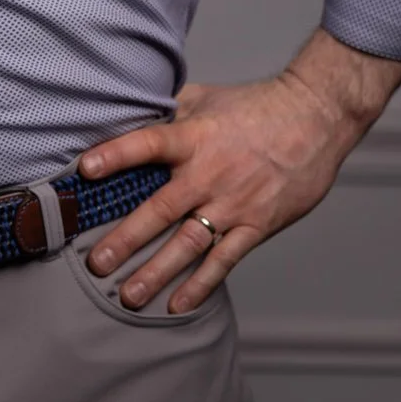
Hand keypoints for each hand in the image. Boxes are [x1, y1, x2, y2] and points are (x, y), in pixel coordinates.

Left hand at [78, 30, 400, 312]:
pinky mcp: (256, 225)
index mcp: (194, 137)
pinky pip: (224, 260)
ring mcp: (233, 204)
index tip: (85, 170)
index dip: (116, 155)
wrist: (315, 119)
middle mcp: (209, 174)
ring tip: (128, 296)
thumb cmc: (256, 105)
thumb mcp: (207, 97)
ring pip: (188, 245)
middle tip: (96, 263)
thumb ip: (169, 111)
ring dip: (156, 273)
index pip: (148, 144)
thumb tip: (130, 113)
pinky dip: (201, 285)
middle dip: (125, 239)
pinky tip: (177, 304)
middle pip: (160, 209)